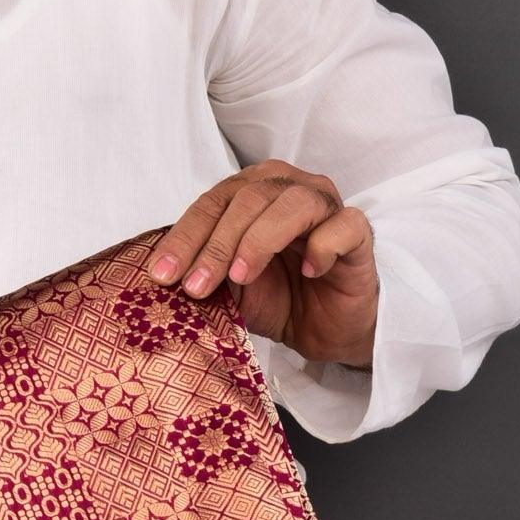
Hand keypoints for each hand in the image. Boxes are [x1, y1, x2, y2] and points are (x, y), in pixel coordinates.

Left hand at [148, 160, 377, 369]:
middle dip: (215, 245)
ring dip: (259, 240)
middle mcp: (288, 189)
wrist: (323, 330)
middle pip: (248, 199)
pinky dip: (322, 246)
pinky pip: (343, 226)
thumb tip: (162, 279)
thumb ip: (204, 274)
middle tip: (195, 287)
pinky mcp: (358, 233)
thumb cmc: (277, 298)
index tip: (162, 274)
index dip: (185, 236)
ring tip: (240, 277)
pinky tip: (308, 272)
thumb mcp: (229, 291)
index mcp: (253, 194)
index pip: (213, 202)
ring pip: (293, 203)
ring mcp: (326, 207)